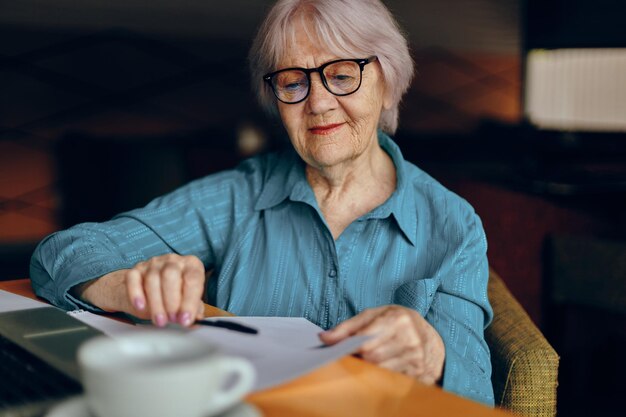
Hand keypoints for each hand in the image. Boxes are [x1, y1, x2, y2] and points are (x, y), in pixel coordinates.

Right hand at [75, 254, 205, 327]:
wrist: (147, 287)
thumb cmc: (172, 293)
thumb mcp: (186, 299)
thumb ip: (194, 308)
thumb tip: (197, 319)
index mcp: (191, 264)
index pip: (193, 279)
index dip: (190, 301)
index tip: (185, 319)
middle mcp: (173, 261)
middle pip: (171, 275)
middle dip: (172, 301)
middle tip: (172, 319)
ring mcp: (153, 263)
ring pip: (152, 280)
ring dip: (156, 303)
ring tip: (160, 320)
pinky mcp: (135, 270)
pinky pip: (133, 280)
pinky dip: (136, 294)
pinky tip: (140, 306)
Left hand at [319, 305, 444, 384]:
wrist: (431, 338)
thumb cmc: (397, 322)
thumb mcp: (374, 315)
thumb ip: (348, 327)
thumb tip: (323, 338)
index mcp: (397, 320)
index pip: (365, 340)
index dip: (348, 347)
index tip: (337, 349)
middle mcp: (409, 339)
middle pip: (371, 357)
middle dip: (358, 358)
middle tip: (352, 355)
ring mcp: (415, 359)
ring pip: (379, 371)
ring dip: (368, 368)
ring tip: (366, 360)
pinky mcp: (417, 374)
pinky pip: (390, 380)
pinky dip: (381, 376)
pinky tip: (381, 368)